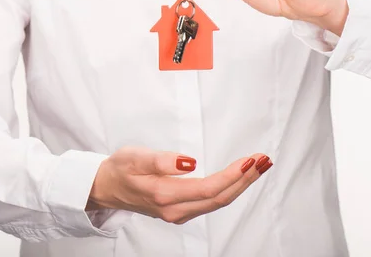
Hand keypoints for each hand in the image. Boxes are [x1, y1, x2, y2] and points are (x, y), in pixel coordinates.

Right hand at [87, 146, 271, 224]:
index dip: (232, 176)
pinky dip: (230, 188)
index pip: (208, 188)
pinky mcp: (181, 210)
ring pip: (218, 201)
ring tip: (259, 165)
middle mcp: (175, 210)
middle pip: (220, 198)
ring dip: (241, 184)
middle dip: (245, 179)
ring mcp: (179, 213)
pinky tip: (239, 177)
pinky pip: (211, 201)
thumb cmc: (120, 169)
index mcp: (164, 195)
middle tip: (264, 160)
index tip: (250, 160)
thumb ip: (161, 160)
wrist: (106, 187)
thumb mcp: (134, 157)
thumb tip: (189, 163)